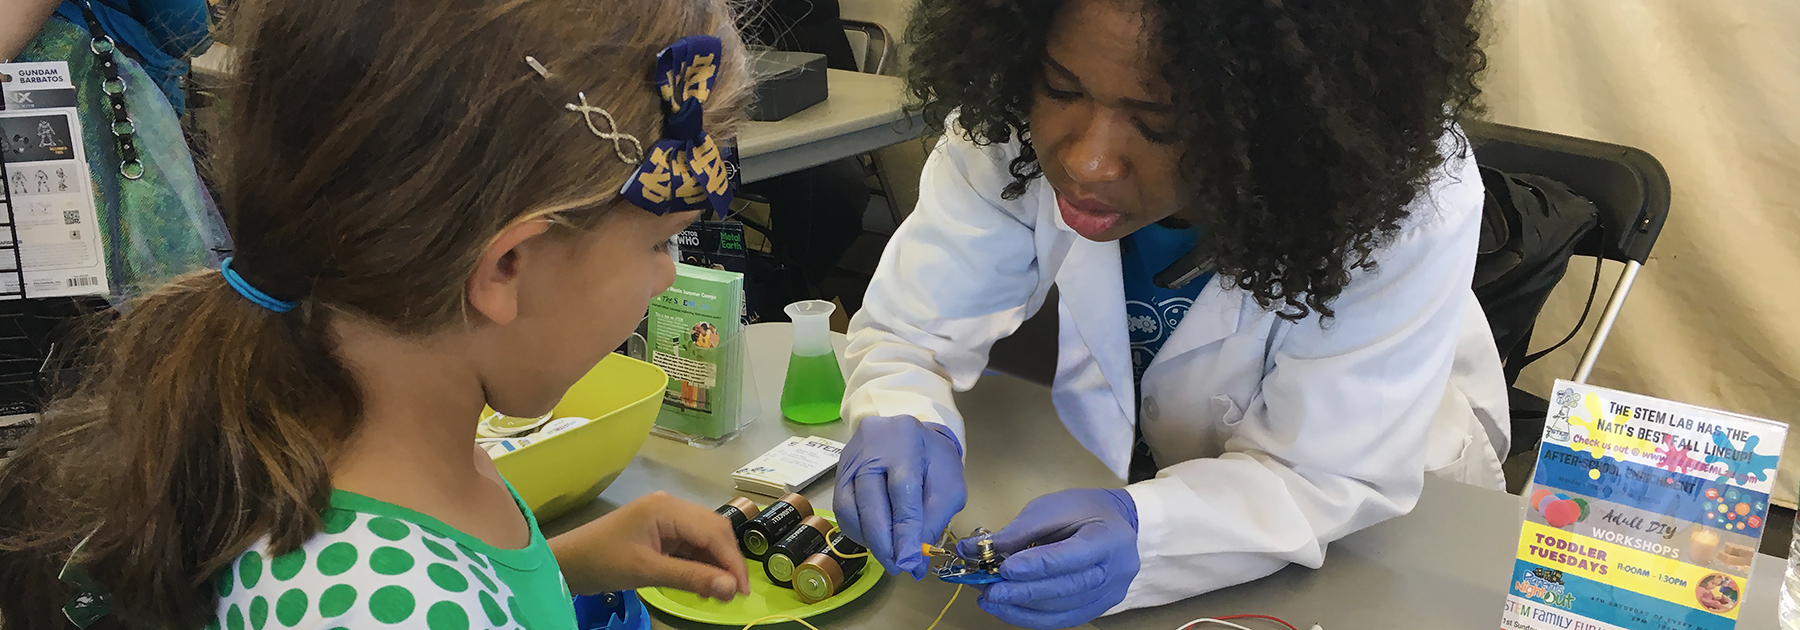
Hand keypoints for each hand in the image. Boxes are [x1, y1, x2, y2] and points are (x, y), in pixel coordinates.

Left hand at [549, 492, 750, 600]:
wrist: (566, 562)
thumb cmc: (602, 562)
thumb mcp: (647, 572)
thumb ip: (691, 578)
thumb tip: (731, 589)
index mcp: (667, 508)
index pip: (714, 531)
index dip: (732, 561)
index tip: (742, 591)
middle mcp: (671, 506)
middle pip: (714, 530)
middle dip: (727, 561)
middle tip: (734, 594)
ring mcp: (666, 518)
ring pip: (705, 538)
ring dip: (715, 564)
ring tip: (720, 592)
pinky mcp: (661, 532)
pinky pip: (690, 545)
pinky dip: (700, 564)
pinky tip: (704, 582)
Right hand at [834, 415, 966, 578]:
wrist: (911, 437)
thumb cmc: (934, 461)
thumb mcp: (949, 487)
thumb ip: (933, 521)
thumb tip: (915, 562)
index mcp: (907, 438)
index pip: (902, 488)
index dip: (904, 530)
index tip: (909, 561)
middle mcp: (872, 444)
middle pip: (870, 498)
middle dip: (883, 541)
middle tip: (897, 567)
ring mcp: (850, 456)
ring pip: (849, 506)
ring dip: (868, 539)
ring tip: (888, 554)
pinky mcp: (838, 470)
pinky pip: (841, 507)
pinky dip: (859, 530)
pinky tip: (875, 538)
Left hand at [960, 488, 1138, 629]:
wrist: (1116, 523)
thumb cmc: (1083, 510)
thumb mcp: (1051, 507)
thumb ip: (1018, 531)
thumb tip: (975, 549)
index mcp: (1108, 538)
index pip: (1071, 556)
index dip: (1037, 565)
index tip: (1004, 568)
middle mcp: (1115, 572)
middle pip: (1067, 588)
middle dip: (1024, 592)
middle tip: (990, 591)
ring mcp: (1108, 595)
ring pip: (1062, 609)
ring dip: (1022, 608)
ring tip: (990, 599)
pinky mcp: (1096, 609)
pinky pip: (1061, 620)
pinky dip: (1031, 617)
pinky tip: (1007, 609)